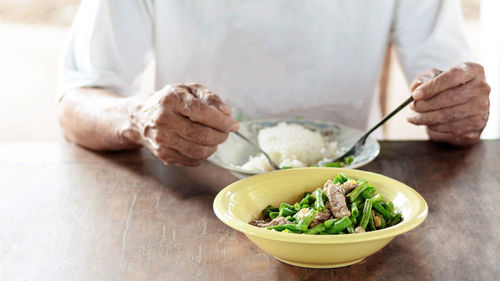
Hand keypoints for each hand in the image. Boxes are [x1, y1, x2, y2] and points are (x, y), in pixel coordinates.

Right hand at [124, 83, 238, 165]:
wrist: (141, 116)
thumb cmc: (170, 101)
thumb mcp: (189, 90)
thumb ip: (210, 98)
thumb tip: (227, 112)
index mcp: (171, 99)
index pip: (202, 113)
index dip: (222, 121)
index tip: (233, 124)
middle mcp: (163, 119)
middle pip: (202, 135)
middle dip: (221, 136)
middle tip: (226, 132)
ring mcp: (161, 139)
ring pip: (198, 151)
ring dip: (214, 147)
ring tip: (215, 139)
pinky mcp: (162, 154)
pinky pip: (192, 160)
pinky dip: (203, 155)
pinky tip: (202, 145)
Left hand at [407, 62, 490, 145]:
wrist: (464, 107)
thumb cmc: (448, 87)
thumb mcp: (435, 77)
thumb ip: (424, 79)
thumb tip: (415, 87)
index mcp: (474, 71)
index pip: (453, 76)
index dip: (432, 86)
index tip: (415, 94)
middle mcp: (482, 89)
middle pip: (448, 98)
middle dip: (424, 104)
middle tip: (411, 106)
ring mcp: (481, 109)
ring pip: (445, 115)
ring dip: (424, 118)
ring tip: (412, 116)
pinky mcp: (475, 127)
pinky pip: (447, 127)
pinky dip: (432, 126)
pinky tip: (425, 121)